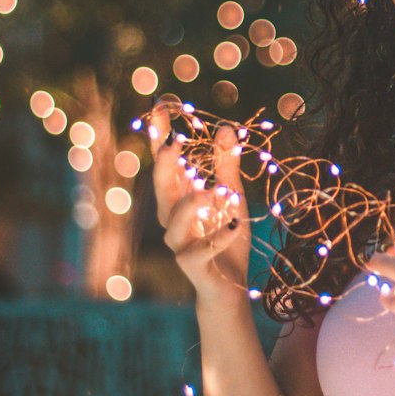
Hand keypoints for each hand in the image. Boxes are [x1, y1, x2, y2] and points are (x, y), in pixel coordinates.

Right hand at [149, 98, 251, 298]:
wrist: (229, 288)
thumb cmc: (226, 238)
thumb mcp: (231, 197)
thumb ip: (226, 165)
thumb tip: (227, 128)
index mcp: (180, 199)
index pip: (167, 164)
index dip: (160, 137)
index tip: (160, 106)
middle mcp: (174, 220)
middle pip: (162, 191)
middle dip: (165, 167)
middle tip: (175, 144)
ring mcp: (181, 244)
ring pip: (174, 224)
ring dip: (191, 205)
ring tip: (211, 191)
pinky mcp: (194, 266)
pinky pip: (199, 252)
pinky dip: (217, 238)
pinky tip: (234, 225)